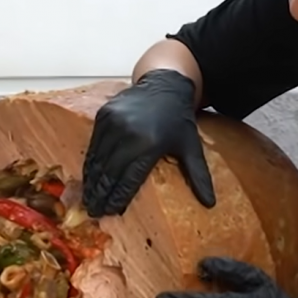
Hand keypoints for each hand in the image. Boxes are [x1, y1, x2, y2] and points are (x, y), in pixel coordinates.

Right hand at [82, 69, 215, 216]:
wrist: (165, 85)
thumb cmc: (178, 120)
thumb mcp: (191, 147)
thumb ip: (198, 175)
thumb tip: (210, 203)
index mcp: (151, 144)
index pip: (129, 178)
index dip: (118, 197)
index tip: (110, 212)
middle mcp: (129, 133)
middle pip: (110, 172)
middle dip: (101, 195)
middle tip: (95, 212)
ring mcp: (114, 123)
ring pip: (98, 160)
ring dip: (92, 182)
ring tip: (88, 200)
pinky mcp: (103, 116)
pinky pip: (94, 146)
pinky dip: (90, 164)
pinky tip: (88, 178)